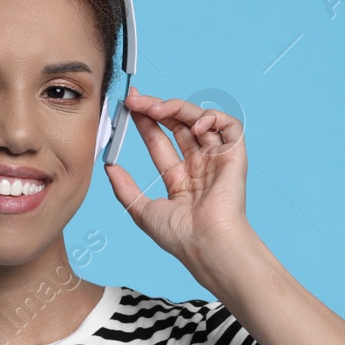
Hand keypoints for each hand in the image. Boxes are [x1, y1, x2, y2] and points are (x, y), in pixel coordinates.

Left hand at [104, 87, 254, 285]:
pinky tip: (195, 125)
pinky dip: (213, 118)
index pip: (159, 141)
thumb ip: (125, 188)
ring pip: (199, 120)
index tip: (128, 106)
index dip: (144, 122)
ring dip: (178, 108)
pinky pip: (230, 126)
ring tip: (158, 109)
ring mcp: (217, 160)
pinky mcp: (234, 156)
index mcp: (180, 179)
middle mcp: (199, 166)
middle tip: (136, 100)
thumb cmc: (178, 235)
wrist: (206, 243)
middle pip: (177, 126)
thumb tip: (109, 166)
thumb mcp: (141, 210)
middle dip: (156, 108)